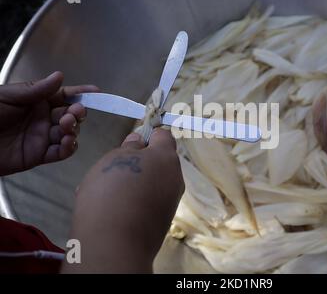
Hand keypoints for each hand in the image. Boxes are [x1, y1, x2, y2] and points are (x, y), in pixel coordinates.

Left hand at [0, 72, 98, 175]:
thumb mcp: (7, 96)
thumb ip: (35, 90)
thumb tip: (60, 76)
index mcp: (35, 101)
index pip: (63, 95)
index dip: (80, 94)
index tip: (96, 92)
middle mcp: (42, 118)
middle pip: (70, 115)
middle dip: (77, 113)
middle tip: (75, 113)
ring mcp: (41, 137)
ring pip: (68, 134)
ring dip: (73, 130)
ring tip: (67, 127)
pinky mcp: (37, 156)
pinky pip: (59, 153)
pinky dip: (68, 148)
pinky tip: (67, 143)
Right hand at [62, 129, 183, 272]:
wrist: (115, 244)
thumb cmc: (113, 190)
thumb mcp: (115, 158)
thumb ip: (129, 147)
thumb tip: (139, 141)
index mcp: (167, 158)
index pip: (164, 136)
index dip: (148, 134)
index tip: (130, 142)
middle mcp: (175, 179)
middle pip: (157, 162)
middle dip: (135, 162)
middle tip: (109, 170)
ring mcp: (170, 202)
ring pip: (149, 184)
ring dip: (129, 184)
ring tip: (100, 193)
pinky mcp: (161, 222)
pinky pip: (146, 203)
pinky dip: (131, 203)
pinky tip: (108, 211)